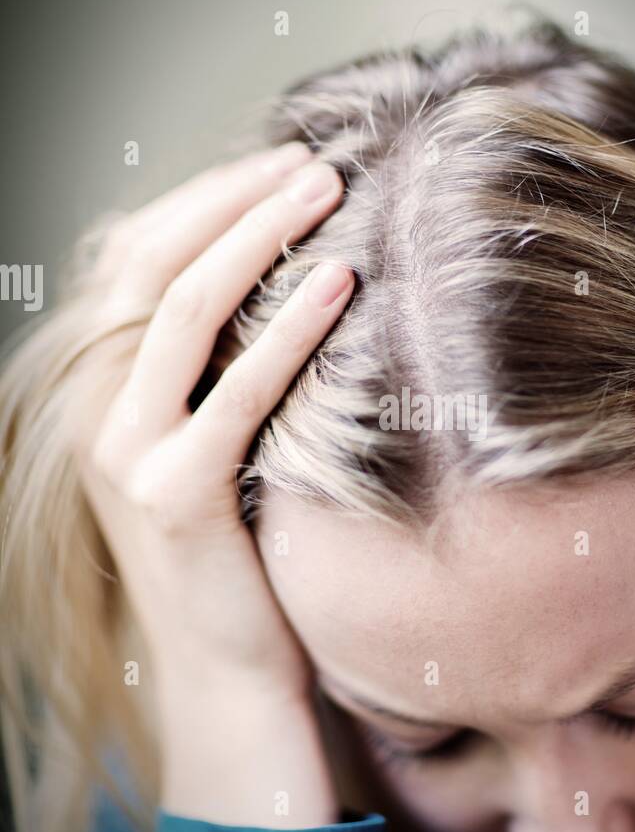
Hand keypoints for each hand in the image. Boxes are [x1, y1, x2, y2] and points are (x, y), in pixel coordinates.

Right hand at [73, 143, 354, 826]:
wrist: (228, 671)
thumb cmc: (240, 550)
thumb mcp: (218, 442)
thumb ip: (224, 369)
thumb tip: (292, 276)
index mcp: (104, 386)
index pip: (136, 257)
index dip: (205, 199)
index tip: (279, 163)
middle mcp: (99, 408)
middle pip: (153, 263)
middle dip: (233, 199)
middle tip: (313, 160)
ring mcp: (127, 452)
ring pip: (183, 308)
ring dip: (258, 235)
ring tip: (327, 191)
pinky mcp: (174, 496)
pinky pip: (234, 392)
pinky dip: (287, 329)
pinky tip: (338, 283)